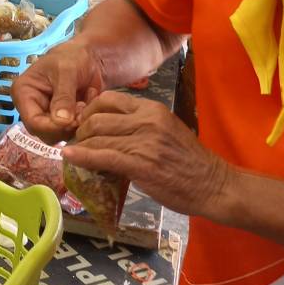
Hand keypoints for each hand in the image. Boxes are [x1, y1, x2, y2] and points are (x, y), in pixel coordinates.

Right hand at [11, 41, 103, 140]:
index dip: (52, 126)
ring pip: (59, 135)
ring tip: (85, 103)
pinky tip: (88, 104)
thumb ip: (63, 96)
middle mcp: (32, 108)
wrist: (89, 57)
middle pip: (44, 133)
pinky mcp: (61, 121)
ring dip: (76, 124)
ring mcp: (47, 116)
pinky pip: (71, 132)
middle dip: (66, 126)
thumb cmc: (72, 57)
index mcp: (24, 93)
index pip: (32, 121)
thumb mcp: (66, 71)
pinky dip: (82, 122)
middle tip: (82, 109)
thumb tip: (61, 121)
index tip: (72, 120)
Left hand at [67, 92, 234, 216]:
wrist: (214, 185)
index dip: (89, 110)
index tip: (82, 123)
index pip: (109, 99)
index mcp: (152, 109)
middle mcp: (147, 120)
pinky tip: (69, 158)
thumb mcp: (166, 132)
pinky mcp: (141, 164)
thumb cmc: (190, 163)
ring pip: (97, 135)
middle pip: (97, 116)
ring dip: (79, 144)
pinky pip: (102, 156)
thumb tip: (109, 132)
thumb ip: (140, 127)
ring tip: (72, 152)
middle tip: (75, 141)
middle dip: (80, 129)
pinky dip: (81, 157)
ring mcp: (144, 141)